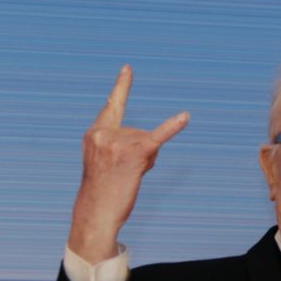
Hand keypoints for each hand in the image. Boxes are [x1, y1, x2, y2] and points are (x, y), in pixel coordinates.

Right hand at [68, 65, 188, 263]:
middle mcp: (104, 133)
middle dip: (140, 152)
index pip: (112, 107)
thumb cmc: (103, 191)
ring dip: (147, 161)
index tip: (129, 69)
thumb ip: (124, 144)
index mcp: (95, 133)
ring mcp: (119, 143)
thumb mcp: (105, 160)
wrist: (97, 212)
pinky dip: (172, 127)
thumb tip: (150, 143)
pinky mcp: (136, 153)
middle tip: (123, 173)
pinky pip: (158, 137)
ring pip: (149, 142)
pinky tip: (185, 116)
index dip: (122, 88)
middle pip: (139, 132)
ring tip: (128, 177)